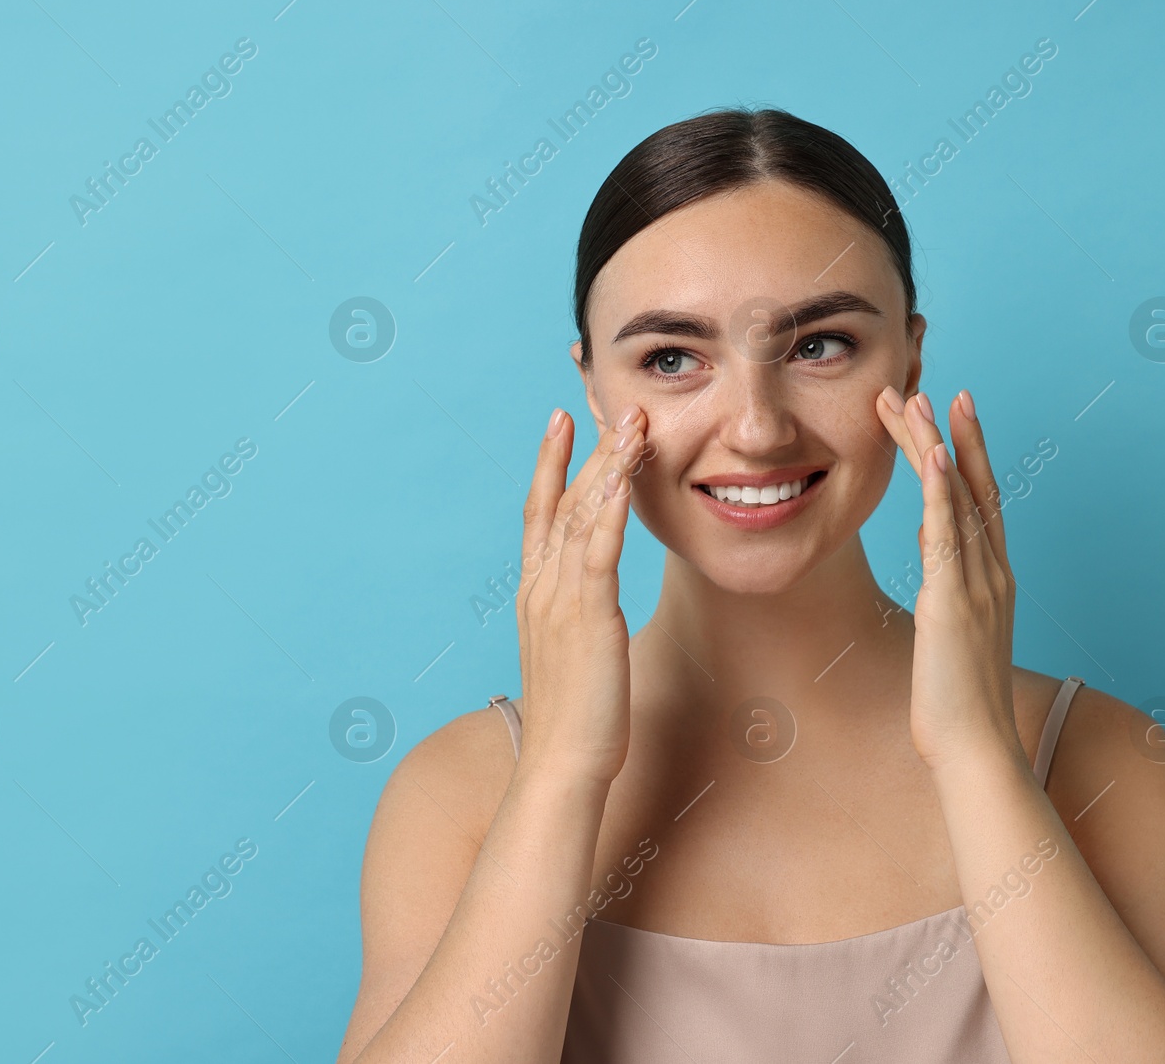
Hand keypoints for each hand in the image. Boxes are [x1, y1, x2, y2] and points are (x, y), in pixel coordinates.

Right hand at [514, 404, 649, 786]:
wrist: (561, 765)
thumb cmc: (576, 720)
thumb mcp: (575, 656)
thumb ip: (581, 620)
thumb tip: (596, 607)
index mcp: (536, 595)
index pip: (540, 514)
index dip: (549, 464)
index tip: (559, 422)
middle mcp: (541, 588)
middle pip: (561, 501)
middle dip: (583, 448)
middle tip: (601, 400)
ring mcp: (560, 601)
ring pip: (580, 517)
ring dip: (605, 466)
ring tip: (627, 421)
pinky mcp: (588, 619)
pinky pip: (597, 554)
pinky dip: (606, 512)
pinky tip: (620, 480)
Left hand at [875, 386, 1020, 771]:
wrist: (975, 750)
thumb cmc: (957, 705)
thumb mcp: (949, 634)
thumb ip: (947, 588)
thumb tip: (930, 553)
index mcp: (992, 580)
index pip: (979, 503)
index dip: (966, 455)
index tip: (949, 416)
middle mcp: (992, 573)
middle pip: (974, 487)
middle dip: (954, 434)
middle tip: (933, 385)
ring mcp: (976, 584)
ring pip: (959, 498)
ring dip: (938, 445)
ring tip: (917, 399)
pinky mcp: (953, 601)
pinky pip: (948, 535)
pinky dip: (942, 491)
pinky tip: (931, 455)